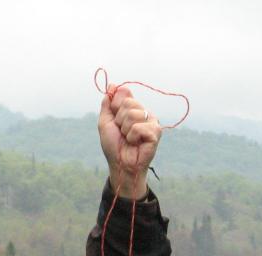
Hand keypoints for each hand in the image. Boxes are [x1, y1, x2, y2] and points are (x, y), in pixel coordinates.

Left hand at [98, 84, 162, 198]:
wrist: (120, 164)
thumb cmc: (114, 146)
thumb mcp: (105, 123)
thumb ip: (108, 104)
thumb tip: (111, 85)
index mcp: (133, 109)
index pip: (124, 93)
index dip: (115, 105)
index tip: (114, 118)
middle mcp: (144, 113)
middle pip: (128, 103)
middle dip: (119, 120)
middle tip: (122, 132)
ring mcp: (151, 122)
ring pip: (133, 114)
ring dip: (125, 130)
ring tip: (129, 139)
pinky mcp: (156, 132)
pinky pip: (138, 127)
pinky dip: (132, 137)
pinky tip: (136, 143)